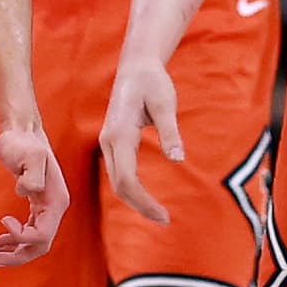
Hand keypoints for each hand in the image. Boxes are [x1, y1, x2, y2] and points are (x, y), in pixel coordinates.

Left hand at [0, 116, 66, 268]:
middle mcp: (56, 207)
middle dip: (18, 256)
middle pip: (40, 245)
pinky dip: (17, 241)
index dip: (22, 237)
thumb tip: (26, 192)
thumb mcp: (28, 155)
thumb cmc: (22, 142)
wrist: (21, 131)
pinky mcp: (38, 204)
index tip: (3, 222)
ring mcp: (48, 207)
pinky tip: (0, 242)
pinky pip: (31, 231)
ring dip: (16, 254)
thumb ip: (31, 173)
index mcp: (57, 201)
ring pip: (36, 242)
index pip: (43, 234)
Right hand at [100, 57, 180, 224]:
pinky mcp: (113, 142)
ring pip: (116, 181)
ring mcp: (108, 142)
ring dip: (135, 200)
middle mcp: (108, 141)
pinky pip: (118, 172)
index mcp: (119, 133)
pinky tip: (147, 196)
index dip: (143, 201)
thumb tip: (178, 160)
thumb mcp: (165, 104)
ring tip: (159, 213)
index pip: (126, 179)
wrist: (136, 67)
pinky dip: (131, 189)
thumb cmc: (152, 82)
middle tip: (165, 220)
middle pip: (118, 185)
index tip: (164, 215)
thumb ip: (170, 132)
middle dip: (140, 205)